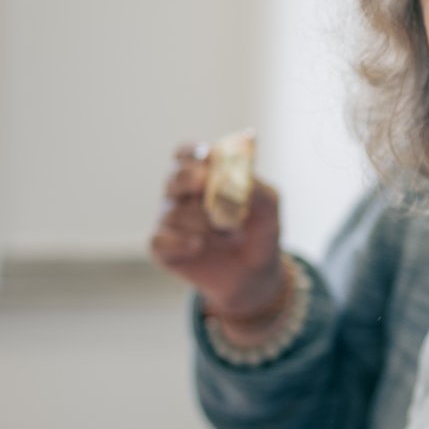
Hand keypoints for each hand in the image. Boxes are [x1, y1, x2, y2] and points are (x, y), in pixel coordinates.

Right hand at [149, 142, 286, 340]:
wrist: (255, 275)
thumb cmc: (258, 233)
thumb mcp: (268, 209)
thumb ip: (258, 190)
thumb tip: (242, 179)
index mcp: (204, 176)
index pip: (188, 154)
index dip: (194, 153)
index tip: (208, 156)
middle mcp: (182, 195)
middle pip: (175, 176)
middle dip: (188, 178)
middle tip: (203, 184)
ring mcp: (170, 220)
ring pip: (174, 212)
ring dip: (202, 224)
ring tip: (225, 236)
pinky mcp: (162, 248)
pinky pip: (159, 240)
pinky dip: (179, 242)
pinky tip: (198, 246)